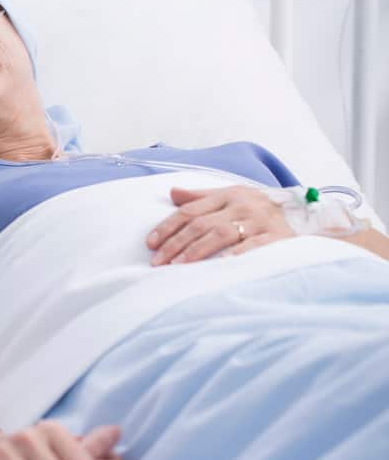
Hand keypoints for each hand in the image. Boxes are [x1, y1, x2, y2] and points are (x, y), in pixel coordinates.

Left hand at [147, 186, 294, 265]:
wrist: (309, 216)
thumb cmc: (261, 208)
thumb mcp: (233, 195)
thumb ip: (201, 197)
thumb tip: (172, 193)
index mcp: (228, 194)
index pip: (189, 210)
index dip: (168, 226)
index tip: (150, 243)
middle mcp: (242, 205)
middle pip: (201, 224)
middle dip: (176, 243)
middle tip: (157, 261)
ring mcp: (259, 220)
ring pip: (221, 234)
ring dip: (196, 251)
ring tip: (177, 266)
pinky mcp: (276, 237)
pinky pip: (252, 246)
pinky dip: (234, 255)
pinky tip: (217, 265)